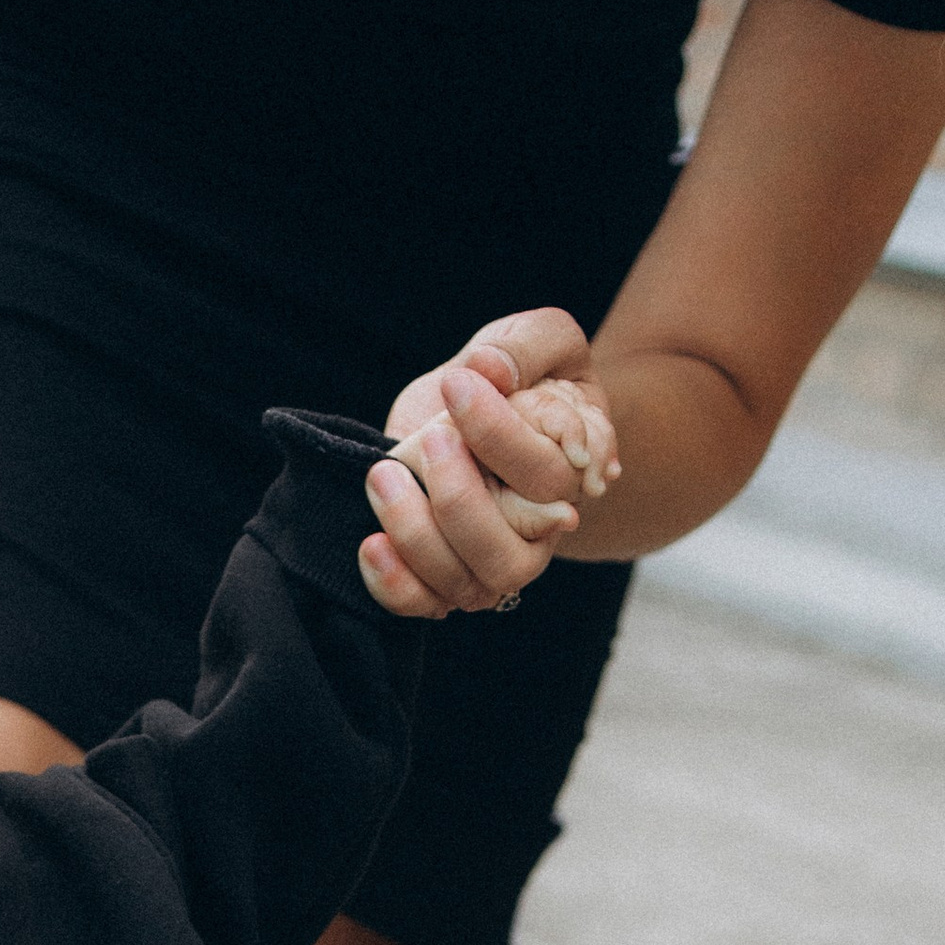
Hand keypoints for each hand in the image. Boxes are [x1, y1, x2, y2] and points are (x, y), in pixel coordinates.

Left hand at [358, 311, 622, 621]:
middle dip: (458, 498)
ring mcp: (489, 564)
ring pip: (465, 583)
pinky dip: (393, 585)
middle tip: (428, 437)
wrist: (481, 410)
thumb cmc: (519, 375)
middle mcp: (537, 534)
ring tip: (382, 473)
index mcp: (572, 475)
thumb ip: (525, 346)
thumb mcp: (540, 338)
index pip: (548, 477)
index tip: (455, 383)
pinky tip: (372, 543)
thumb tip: (488, 368)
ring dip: (417, 534)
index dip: (498, 434)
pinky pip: (423, 605)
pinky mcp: (442, 579)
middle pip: (508, 554)